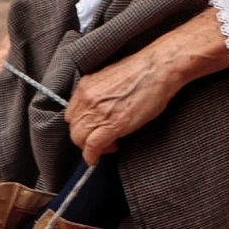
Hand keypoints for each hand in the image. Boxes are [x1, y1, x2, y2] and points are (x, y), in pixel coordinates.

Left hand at [65, 47, 180, 164]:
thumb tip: (102, 108)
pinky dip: (91, 156)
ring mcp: (98, 112)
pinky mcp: (112, 125)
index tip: (92, 129)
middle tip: (101, 140)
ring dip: (89, 148)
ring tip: (108, 146)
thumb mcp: (111, 79)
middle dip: (84, 138)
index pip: (71, 114)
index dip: (81, 125)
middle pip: (74, 128)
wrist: (157, 69)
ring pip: (80, 139)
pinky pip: (92, 146)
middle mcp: (87, 99)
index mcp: (86, 86)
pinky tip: (95, 160)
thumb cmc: (143, 72)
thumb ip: (100, 94)